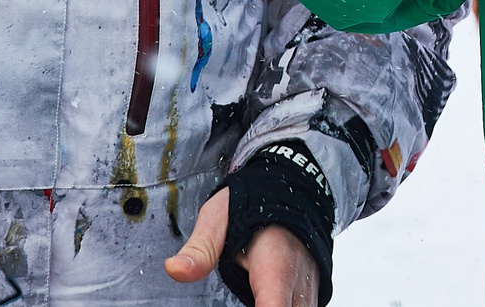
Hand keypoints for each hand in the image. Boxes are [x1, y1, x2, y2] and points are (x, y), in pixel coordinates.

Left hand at [166, 140, 336, 304]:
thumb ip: (200, 249)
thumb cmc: (253, 204)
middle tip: (234, 301)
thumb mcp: (218, 218)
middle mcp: (298, 280)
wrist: (292, 189)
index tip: (242, 306)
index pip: (274, 303)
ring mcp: (309, 290)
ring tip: (239, 299)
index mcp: (275, 262)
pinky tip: (253, 301)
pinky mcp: (310, 296)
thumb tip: (174, 269)